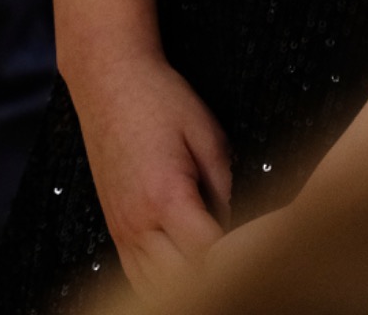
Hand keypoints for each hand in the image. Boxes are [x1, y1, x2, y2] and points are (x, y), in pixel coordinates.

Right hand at [73, 53, 230, 303]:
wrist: (109, 80)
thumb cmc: (159, 99)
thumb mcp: (207, 133)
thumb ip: (226, 185)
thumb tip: (239, 224)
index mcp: (167, 196)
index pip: (209, 254)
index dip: (237, 258)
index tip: (258, 250)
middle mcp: (139, 221)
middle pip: (181, 280)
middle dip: (213, 275)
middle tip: (241, 262)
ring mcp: (121, 229)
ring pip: (154, 287)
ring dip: (186, 282)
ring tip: (213, 268)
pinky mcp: (114, 228)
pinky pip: (135, 275)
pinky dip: (160, 281)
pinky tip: (181, 269)